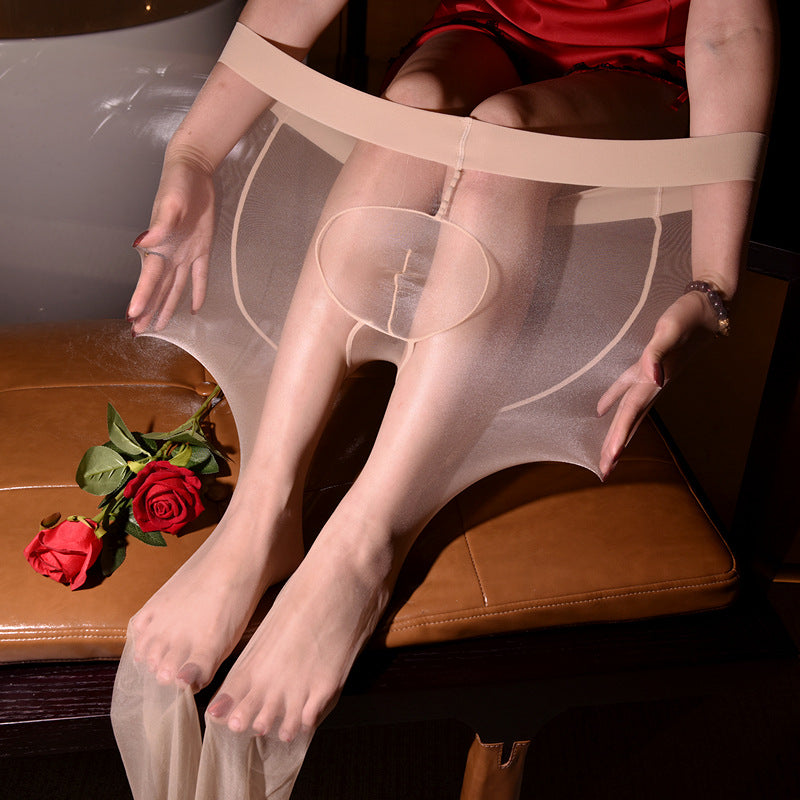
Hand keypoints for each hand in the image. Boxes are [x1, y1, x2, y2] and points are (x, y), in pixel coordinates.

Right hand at [127, 157, 214, 333]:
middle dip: (148, 310)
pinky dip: (197, 292)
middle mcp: (170, 253)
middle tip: (138, 332)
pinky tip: (193, 309)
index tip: (133, 316)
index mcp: (160, 245)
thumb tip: (144, 243)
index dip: (143, 297)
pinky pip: (200, 276)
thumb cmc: (178, 183)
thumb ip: (160, 223)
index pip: (150, 277)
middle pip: (158, 288)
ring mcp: (186, 253)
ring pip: (175, 287)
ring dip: (167, 306)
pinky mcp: (202, 248)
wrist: (194, 170)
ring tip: (158, 326)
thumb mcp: (170, 201)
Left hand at [596, 290, 717, 478]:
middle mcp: (651, 383)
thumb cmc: (687, 316)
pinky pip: (627, 391)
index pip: (631, 413)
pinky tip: (601, 410)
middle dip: (617, 446)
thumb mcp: (670, 331)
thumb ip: (658, 353)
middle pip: (629, 420)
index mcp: (653, 379)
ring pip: (630, 411)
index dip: (620, 435)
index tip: (609, 459)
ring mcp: (651, 377)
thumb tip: (653, 377)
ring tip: (608, 454)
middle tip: (604, 471)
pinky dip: (614, 402)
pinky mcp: (650, 366)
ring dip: (619, 432)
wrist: (708, 307)